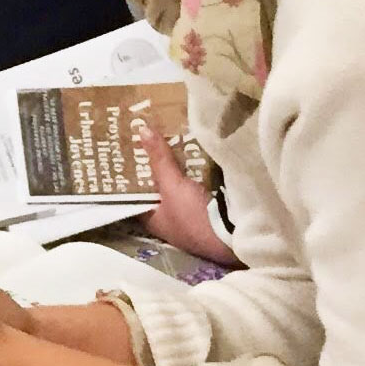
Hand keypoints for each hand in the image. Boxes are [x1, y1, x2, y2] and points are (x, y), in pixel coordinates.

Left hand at [138, 129, 238, 266]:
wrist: (232, 235)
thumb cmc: (193, 215)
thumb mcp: (172, 185)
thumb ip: (159, 160)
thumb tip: (142, 130)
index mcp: (152, 219)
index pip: (136, 194)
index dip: (133, 174)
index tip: (131, 151)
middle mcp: (169, 221)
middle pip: (160, 190)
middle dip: (159, 169)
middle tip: (154, 141)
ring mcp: (190, 219)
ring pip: (180, 190)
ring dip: (180, 172)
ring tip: (175, 142)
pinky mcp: (210, 214)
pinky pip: (199, 191)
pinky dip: (198, 177)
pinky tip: (199, 158)